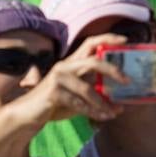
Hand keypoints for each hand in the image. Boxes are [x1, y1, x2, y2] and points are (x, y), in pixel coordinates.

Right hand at [5, 33, 127, 128]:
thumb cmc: (54, 105)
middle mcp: (65, 65)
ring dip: (103, 103)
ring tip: (114, 112)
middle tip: (128, 81)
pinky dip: (92, 111)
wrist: (27, 115)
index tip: (124, 40)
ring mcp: (58, 78)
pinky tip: (102, 117)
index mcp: (71, 62)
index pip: (90, 43)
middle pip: (93, 62)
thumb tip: (119, 105)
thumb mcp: (76, 97)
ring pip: (87, 89)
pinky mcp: (53, 92)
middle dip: (113, 70)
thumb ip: (94, 95)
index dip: (107, 39)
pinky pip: (78, 103)